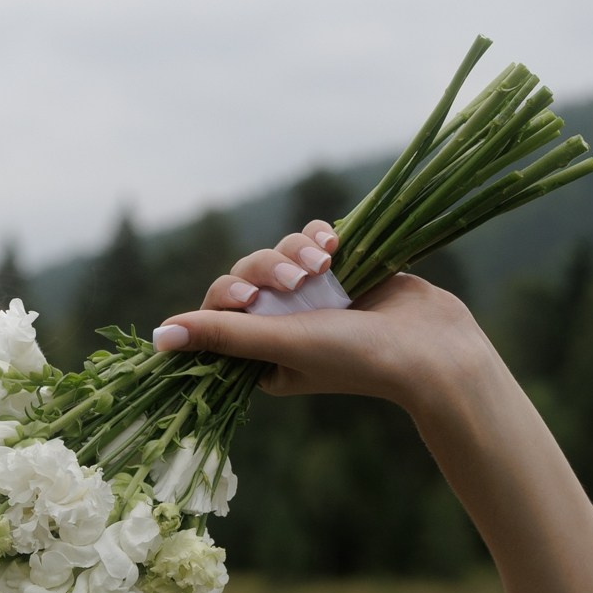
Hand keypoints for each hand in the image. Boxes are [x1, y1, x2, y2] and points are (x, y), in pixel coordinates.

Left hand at [152, 221, 487, 407]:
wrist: (433, 350)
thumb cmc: (357, 357)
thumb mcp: (283, 343)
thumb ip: (222, 336)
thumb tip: (159, 339)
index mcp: (261, 356)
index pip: (219, 312)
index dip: (228, 295)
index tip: (249, 298)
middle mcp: (283, 326)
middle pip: (247, 274)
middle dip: (269, 267)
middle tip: (299, 279)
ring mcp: (313, 298)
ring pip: (280, 251)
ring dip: (297, 249)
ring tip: (327, 262)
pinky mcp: (343, 272)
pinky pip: (312, 239)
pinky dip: (319, 235)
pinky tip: (337, 244)